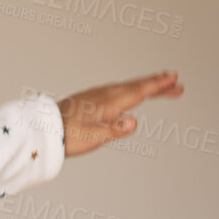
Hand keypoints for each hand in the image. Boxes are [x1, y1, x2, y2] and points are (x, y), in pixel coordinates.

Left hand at [58, 71, 182, 156]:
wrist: (41, 130)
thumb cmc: (66, 137)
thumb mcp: (92, 138)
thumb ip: (115, 131)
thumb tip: (134, 123)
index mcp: (108, 104)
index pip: (138, 92)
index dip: (158, 86)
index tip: (174, 80)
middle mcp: (104, 96)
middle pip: (136, 86)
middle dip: (157, 84)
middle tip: (176, 83)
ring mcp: (96, 95)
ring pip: (126, 87)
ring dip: (145, 85)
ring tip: (160, 86)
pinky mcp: (89, 99)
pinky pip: (116, 90)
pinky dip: (129, 89)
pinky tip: (129, 94)